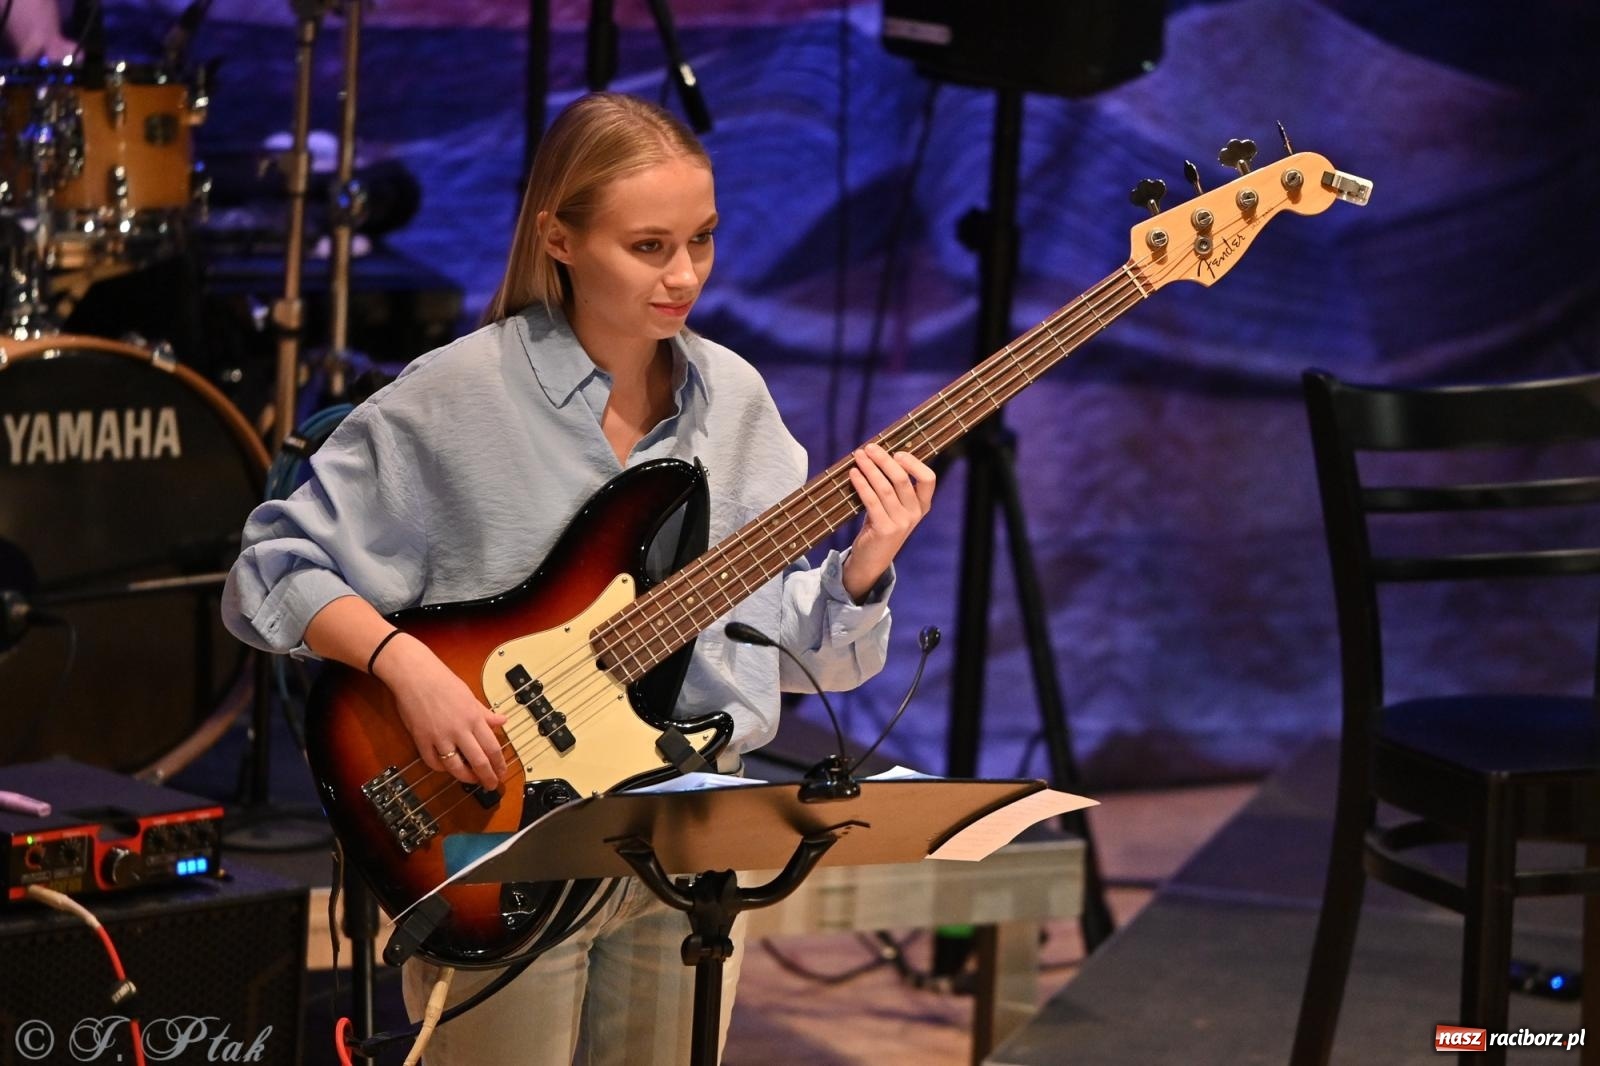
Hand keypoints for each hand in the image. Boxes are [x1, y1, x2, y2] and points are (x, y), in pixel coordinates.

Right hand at [375, 634, 508, 791]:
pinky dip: (441, 768)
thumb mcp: (469, 695)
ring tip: (472, 780)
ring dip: (466, 777)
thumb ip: (485, 712)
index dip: (499, 764)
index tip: (502, 772)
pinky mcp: (421, 740)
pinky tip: (447, 768)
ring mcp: (439, 737)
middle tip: (491, 784)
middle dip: (487, 777)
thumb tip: (502, 720)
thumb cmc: (441, 680)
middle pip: (478, 761)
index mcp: (473, 718)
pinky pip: (433, 762)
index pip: (492, 748)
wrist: (414, 675)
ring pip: (455, 767)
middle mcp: (459, 730)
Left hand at [842, 442, 935, 600]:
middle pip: (902, 479)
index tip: (896, 453)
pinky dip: (861, 484)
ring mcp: (901, 523)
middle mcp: (915, 514)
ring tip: (858, 456)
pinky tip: (853, 474)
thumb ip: (892, 486)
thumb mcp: (893, 506)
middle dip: (884, 460)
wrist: (872, 560)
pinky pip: (871, 500)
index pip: (928, 478)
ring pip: (885, 488)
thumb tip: (878, 454)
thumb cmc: (880, 525)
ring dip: (869, 468)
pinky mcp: (885, 529)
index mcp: (922, 505)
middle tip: (869, 448)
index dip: (914, 463)